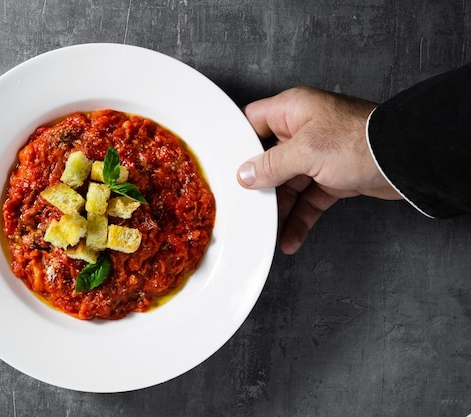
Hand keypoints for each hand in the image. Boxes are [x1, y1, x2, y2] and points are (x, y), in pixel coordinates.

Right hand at [237, 87, 401, 253]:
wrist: (406, 161)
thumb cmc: (359, 142)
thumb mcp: (304, 152)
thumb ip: (270, 165)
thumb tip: (245, 175)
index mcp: (292, 110)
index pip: (252, 122)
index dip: (238, 145)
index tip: (225, 168)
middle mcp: (303, 129)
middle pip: (268, 160)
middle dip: (259, 187)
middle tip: (245, 206)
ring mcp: (318, 155)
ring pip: (288, 184)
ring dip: (279, 209)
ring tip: (268, 231)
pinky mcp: (333, 177)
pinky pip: (308, 199)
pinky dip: (300, 218)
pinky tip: (290, 237)